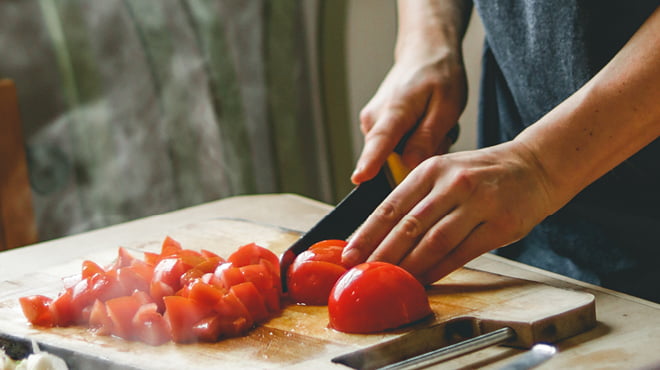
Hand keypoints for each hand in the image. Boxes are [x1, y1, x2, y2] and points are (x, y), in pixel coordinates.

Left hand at [343, 141, 554, 283]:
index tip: (350, 254)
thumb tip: (378, 234)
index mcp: (431, 170)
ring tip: (391, 282)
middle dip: (382, 255)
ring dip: (409, 267)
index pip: (390, 206)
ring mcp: (478, 203)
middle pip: (409, 226)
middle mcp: (453, 184)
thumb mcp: (444, 171)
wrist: (534, 166)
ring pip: (434, 242)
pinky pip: (462, 253)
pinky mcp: (500, 225)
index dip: (367, 234)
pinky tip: (424, 281)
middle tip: (363, 274)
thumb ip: (415, 198)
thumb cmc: (480, 174)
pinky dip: (439, 270)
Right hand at [351, 47, 466, 184]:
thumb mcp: (447, 106)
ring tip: (433, 123)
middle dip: (420, 156)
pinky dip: (414, 142)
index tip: (359, 179)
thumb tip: (410, 164)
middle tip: (441, 131)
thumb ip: (427, 138)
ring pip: (397, 156)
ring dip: (420, 148)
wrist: (424, 53)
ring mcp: (371, 124)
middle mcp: (374, 119)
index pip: (379, 142)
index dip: (370, 163)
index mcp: (394, 110)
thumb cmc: (438, 75)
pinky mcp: (375, 128)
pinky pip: (396, 149)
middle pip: (393, 160)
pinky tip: (424, 124)